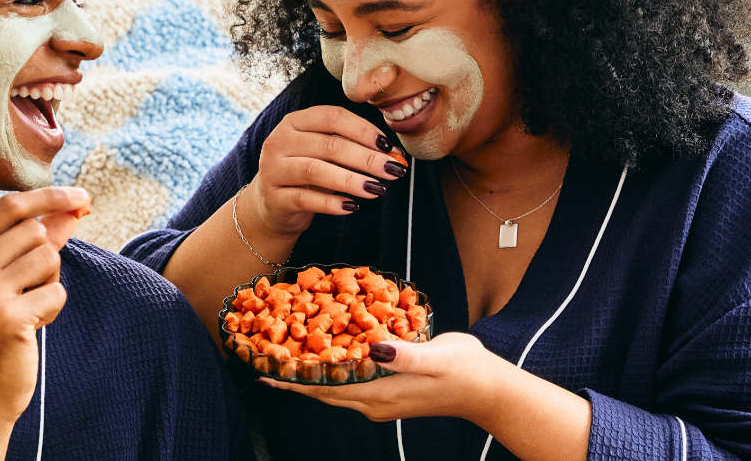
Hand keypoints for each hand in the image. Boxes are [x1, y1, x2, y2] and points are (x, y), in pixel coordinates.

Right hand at [0, 186, 89, 425]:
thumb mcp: (5, 281)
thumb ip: (35, 242)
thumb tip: (71, 208)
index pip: (10, 207)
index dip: (50, 196)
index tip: (80, 195)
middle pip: (35, 232)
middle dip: (47, 257)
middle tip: (30, 290)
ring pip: (48, 258)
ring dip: (50, 283)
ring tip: (28, 309)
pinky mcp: (7, 318)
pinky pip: (56, 292)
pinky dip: (53, 308)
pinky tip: (31, 327)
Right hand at [245, 105, 407, 240]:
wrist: (273, 206)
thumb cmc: (306, 175)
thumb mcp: (324, 155)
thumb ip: (352, 149)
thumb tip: (394, 155)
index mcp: (294, 122)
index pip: (332, 117)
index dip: (363, 129)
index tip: (388, 146)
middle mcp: (279, 141)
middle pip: (328, 145)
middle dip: (366, 158)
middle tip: (393, 170)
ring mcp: (272, 170)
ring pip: (315, 171)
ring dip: (351, 180)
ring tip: (377, 189)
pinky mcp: (274, 198)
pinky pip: (305, 199)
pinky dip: (332, 203)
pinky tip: (352, 206)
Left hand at [259, 333, 504, 422]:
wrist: (488, 390)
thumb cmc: (465, 371)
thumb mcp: (437, 358)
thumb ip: (405, 355)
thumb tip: (374, 349)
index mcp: (379, 395)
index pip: (324, 388)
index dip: (292, 377)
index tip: (263, 367)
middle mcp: (373, 402)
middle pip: (321, 389)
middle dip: (292, 375)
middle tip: (261, 355)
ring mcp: (379, 399)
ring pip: (334, 386)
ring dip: (309, 372)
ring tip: (282, 354)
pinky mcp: (387, 392)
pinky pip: (349, 381)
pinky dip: (331, 368)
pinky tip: (325, 352)